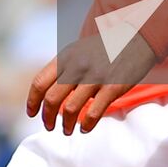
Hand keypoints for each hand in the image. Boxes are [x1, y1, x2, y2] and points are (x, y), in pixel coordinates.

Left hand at [25, 31, 159, 135]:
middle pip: (51, 98)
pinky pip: (94, 112)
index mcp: (66, 57)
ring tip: (66, 130)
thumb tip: (48, 94)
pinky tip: (85, 128)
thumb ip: (63, 69)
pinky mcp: (112, 86)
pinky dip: (86, 125)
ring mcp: (95, 76)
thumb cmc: (104, 48)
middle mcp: (77, 66)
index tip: (32, 113)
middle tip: (49, 126)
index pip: (40, 82)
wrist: (135, 36)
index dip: (32, 101)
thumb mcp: (78, 51)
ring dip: (65, 125)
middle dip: (47, 117)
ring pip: (70, 109)